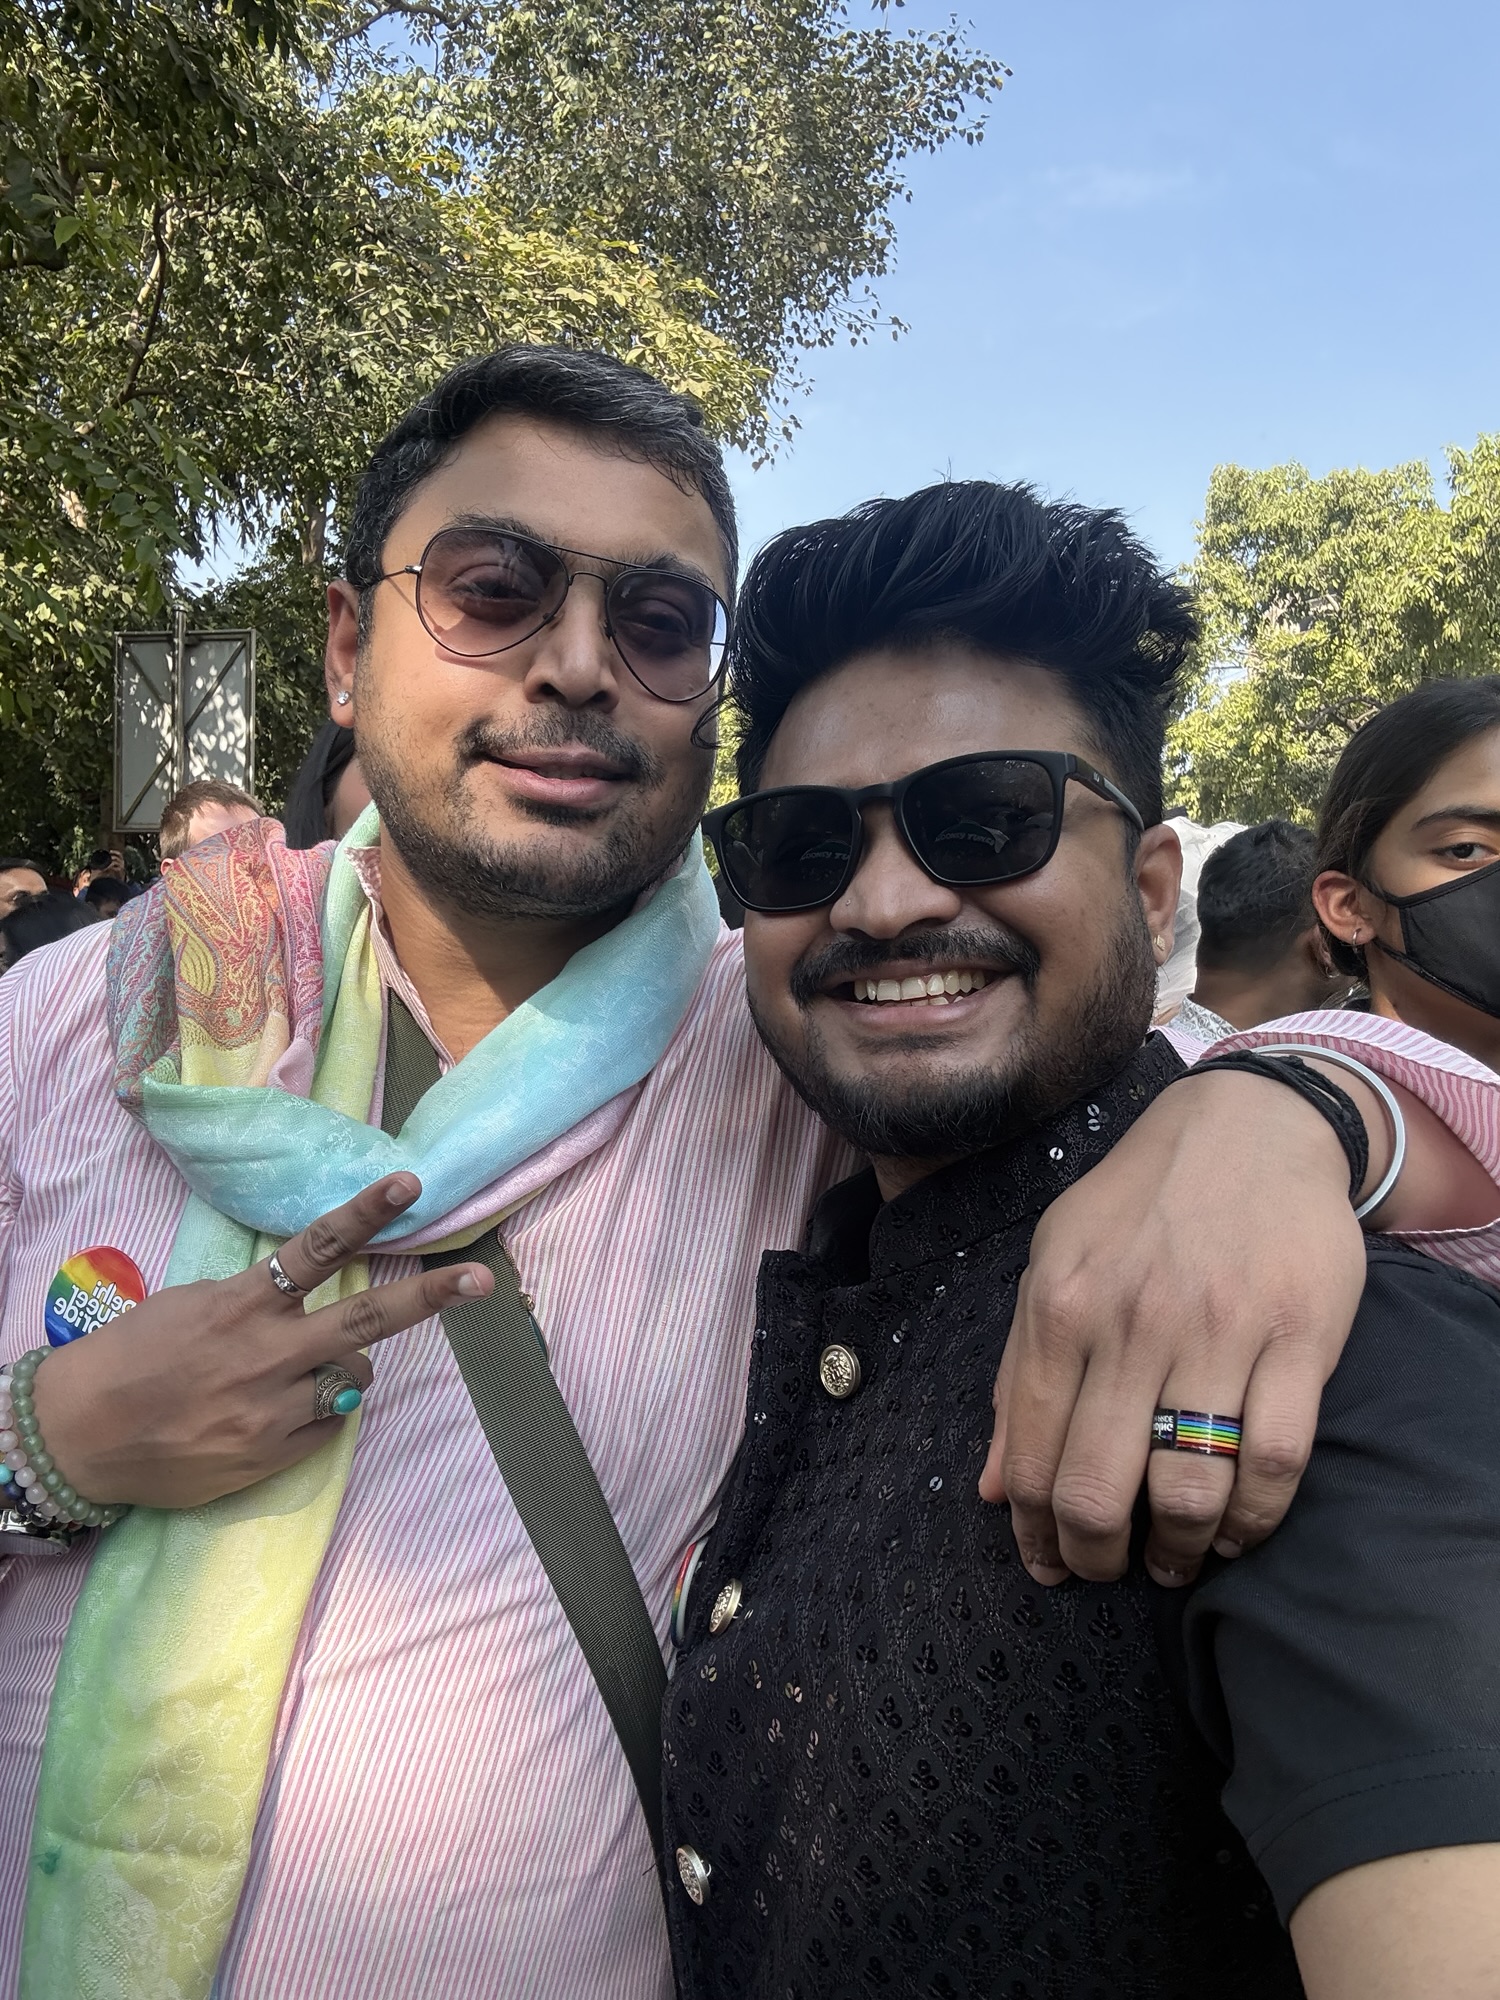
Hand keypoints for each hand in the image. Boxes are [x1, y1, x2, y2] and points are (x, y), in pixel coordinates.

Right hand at [30, 1173, 490, 1509]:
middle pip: (366, 1321)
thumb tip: (307, 1296)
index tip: (408, 1184)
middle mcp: (265, 1355)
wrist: (81, 1436)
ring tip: (305, 1370)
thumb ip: (255, 1299)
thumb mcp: (191, 1306)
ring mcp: (272, 1410)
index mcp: (241, 1305)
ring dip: (347, 1370)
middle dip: (428, 1296)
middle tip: (479, 1280)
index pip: (316, 1248)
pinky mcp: (271, 1456)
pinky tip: (280, 1410)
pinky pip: (328, 1426)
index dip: (365, 1213)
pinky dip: (319, 1412)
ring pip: (355, 1380)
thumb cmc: (134, 1357)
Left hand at [980, 1071, 1365, 1585]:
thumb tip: (989, 1489)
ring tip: (1173, 1560)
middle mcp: (1131, 1323)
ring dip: (1177, 1552)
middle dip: (1097, 1556)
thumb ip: (1017, 1376)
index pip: (1030, 1457)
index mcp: (1060, 1308)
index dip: (1036, 1533)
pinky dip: (1254, 1520)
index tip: (1052, 1564)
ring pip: (1188, 1491)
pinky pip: (1274, 1461)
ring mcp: (1217, 1331)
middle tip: (1111, 1569)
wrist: (1249, 1125)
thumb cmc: (1139, 1205)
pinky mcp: (1298, 1337)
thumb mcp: (1052, 1265)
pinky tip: (1237, 1530)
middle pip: (1098, 1489)